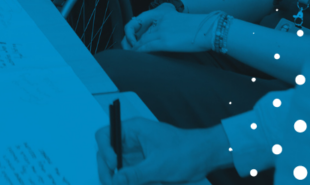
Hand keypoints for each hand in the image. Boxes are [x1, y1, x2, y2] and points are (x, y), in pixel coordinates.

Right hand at [96, 120, 232, 184]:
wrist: (204, 158)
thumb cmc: (186, 150)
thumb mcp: (159, 164)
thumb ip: (135, 174)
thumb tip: (115, 180)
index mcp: (133, 130)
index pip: (105, 135)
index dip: (105, 151)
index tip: (114, 166)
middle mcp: (130, 142)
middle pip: (107, 155)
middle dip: (109, 172)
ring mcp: (135, 155)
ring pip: (117, 170)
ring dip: (121, 181)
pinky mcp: (142, 168)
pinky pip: (129, 178)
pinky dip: (131, 183)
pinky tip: (141, 184)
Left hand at [122, 9, 218, 53]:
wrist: (210, 29)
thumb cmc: (201, 29)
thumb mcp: (181, 23)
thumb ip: (170, 27)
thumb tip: (166, 37)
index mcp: (163, 14)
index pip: (142, 22)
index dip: (135, 32)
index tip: (133, 39)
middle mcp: (160, 21)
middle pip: (140, 33)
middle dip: (133, 43)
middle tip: (129, 50)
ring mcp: (161, 31)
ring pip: (141, 41)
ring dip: (134, 50)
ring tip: (131, 56)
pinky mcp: (164, 41)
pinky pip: (146, 47)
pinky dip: (139, 53)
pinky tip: (136, 57)